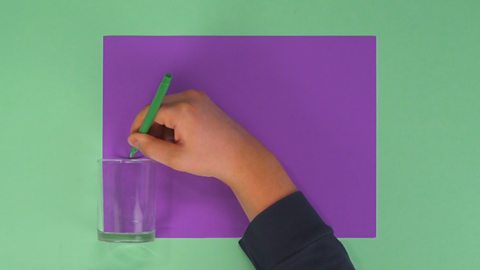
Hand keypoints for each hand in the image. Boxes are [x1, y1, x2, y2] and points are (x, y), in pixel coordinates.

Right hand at [128, 90, 295, 219]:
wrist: (242, 157)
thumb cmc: (210, 159)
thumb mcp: (176, 158)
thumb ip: (150, 147)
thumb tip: (133, 138)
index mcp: (181, 109)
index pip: (149, 111)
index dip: (137, 126)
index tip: (134, 142)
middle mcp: (189, 96)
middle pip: (158, 106)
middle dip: (151, 125)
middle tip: (153, 146)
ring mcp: (199, 97)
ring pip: (169, 106)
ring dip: (163, 123)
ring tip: (170, 145)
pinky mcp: (205, 101)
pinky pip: (181, 106)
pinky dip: (175, 120)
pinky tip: (181, 137)